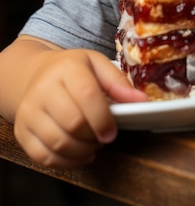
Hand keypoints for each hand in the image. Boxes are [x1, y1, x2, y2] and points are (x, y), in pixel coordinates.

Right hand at [14, 48, 145, 167]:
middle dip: (94, 136)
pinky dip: (66, 162)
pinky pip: (43, 156)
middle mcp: (43, 89)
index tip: (112, 132)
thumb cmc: (71, 70)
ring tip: (92, 144)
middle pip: (72, 123)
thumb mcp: (96, 63)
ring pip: (58, 143)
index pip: (86, 96)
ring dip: (81, 151)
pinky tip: (78, 154)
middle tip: (104, 136)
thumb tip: (141, 100)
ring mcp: (29, 111)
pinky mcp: (22, 131)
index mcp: (66, 68)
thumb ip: (118, 81)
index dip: (102, 118)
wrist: (35, 74)